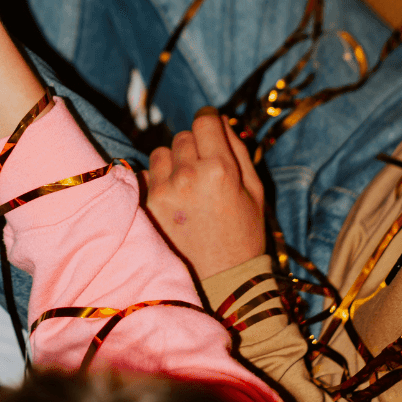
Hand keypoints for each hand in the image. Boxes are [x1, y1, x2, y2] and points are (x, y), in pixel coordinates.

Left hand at [145, 108, 265, 279]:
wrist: (222, 283)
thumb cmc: (244, 236)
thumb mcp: (255, 191)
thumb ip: (239, 151)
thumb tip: (222, 121)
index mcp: (219, 169)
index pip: (205, 121)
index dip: (208, 119)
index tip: (209, 123)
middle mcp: (187, 175)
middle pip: (182, 135)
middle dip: (194, 145)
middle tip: (204, 168)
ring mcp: (163, 191)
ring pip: (161, 152)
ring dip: (172, 162)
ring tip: (187, 186)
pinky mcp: (146, 206)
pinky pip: (147, 174)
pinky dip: (158, 182)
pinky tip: (173, 201)